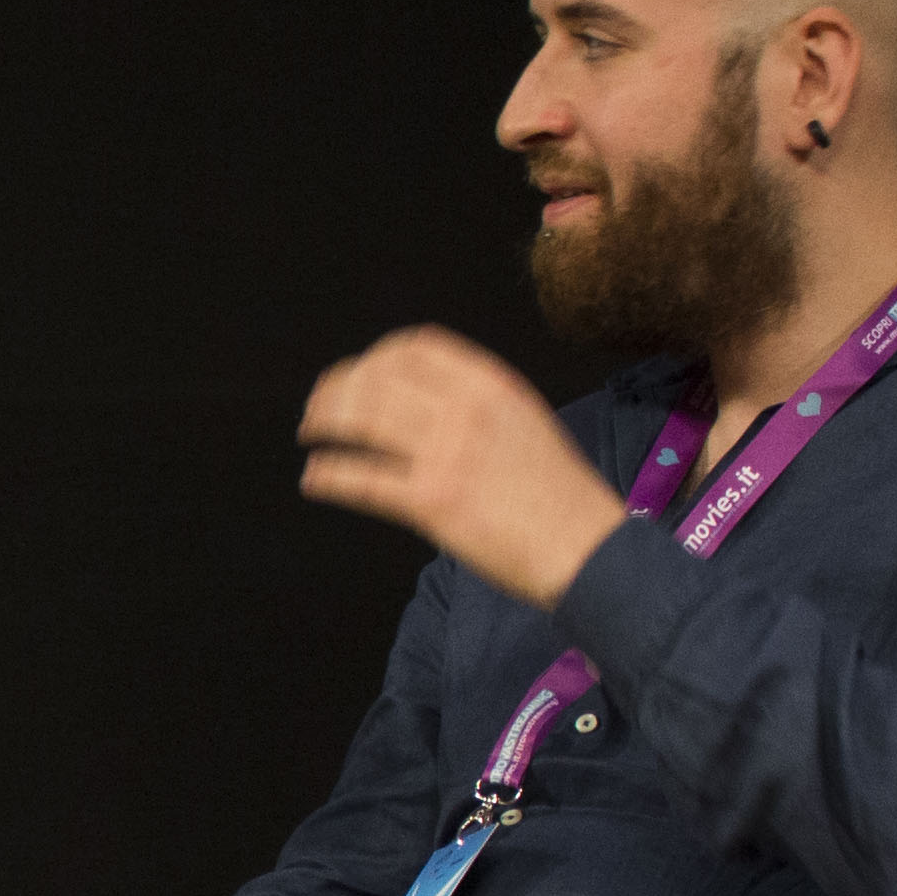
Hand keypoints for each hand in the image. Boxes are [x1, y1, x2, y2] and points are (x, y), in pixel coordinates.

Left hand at [298, 326, 630, 604]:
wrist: (586, 547)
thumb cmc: (560, 494)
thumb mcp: (525, 423)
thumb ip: (479, 406)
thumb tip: (426, 401)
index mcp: (492, 385)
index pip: (416, 348)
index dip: (375, 357)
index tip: (357, 373)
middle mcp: (465, 410)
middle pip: (378, 379)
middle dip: (338, 388)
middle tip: (318, 406)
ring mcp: (446, 454)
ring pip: (363, 420)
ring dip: (325, 422)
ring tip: (309, 431)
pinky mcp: (431, 501)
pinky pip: (363, 479)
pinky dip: (329, 475)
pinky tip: (315, 478)